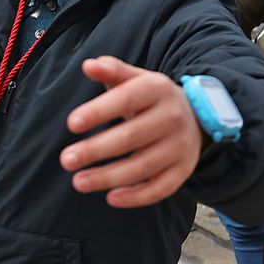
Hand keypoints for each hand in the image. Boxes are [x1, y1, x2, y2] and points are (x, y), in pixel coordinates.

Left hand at [59, 57, 201, 208]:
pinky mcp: (183, 169)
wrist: (197, 115)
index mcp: (157, 89)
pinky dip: (137, 196)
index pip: (126, 99)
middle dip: (96, 150)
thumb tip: (89, 65)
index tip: (71, 124)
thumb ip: (112, 71)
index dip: (99, 112)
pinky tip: (111, 198)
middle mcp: (172, 117)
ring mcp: (180, 146)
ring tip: (78, 182)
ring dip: (109, 177)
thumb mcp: (135, 78)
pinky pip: (161, 188)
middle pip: (132, 137)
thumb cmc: (152, 97)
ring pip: (143, 166)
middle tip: (66, 160)